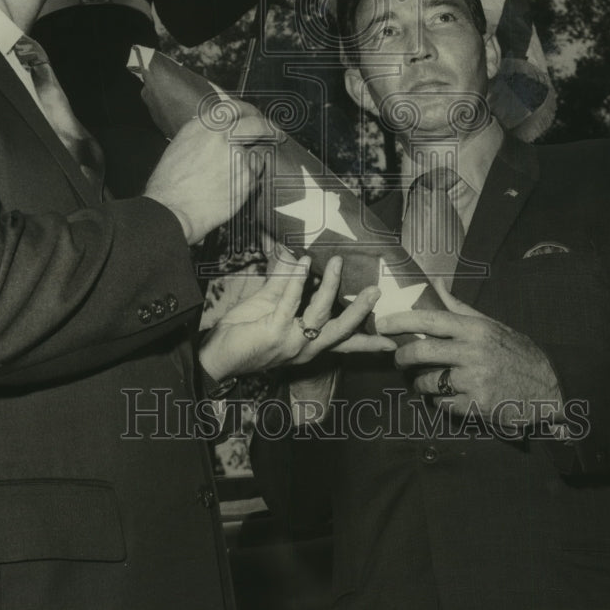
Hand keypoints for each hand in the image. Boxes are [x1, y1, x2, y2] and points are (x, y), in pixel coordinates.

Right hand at [144, 114, 280, 243]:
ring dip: (254, 161)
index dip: (248, 111)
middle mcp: (224, 136)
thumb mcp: (182, 144)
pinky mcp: (248, 179)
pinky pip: (256, 177)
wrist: (172, 209)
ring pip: (260, 154)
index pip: (235, 107)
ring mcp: (239, 157)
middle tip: (275, 134)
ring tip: (237, 175)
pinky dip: (249, 181)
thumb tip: (222, 129)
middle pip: (258, 124)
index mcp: (206, 125)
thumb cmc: (170, 182)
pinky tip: (233, 188)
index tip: (254, 116)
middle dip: (269, 129)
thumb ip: (205, 133)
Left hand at [199, 252, 396, 380]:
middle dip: (360, 310)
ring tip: (337, 262)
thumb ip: (287, 283)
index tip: (392, 343)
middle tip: (376, 291)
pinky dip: (297, 279)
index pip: (343, 344)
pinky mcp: (274, 332)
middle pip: (341, 330)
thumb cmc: (244, 331)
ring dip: (330, 285)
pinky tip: (302, 262)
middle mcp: (305, 348)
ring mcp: (290, 343)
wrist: (217, 353)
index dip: (368, 343)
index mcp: (308, 346)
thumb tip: (298, 255)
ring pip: (320, 312)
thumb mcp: (271, 305)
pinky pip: (290, 302)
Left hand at [377, 291, 562, 428]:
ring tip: (420, 381)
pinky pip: (443, 403)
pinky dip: (438, 400)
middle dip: (402, 356)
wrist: (550, 388)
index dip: (401, 321)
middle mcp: (474, 353)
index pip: (430, 320)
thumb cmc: (517, 353)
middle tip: (398, 359)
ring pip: (429, 381)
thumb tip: (436, 283)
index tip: (382, 324)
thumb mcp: (492, 325)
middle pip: (422, 352)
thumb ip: (460, 307)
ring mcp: (475, 381)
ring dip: (418, 382)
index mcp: (476, 329)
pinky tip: (443, 396)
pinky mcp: (478, 406)